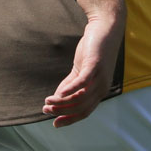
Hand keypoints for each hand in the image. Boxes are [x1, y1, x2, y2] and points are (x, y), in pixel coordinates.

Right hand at [43, 0, 125, 127]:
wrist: (105, 26)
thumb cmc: (93, 48)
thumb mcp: (80, 69)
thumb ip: (70, 83)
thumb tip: (57, 98)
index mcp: (99, 90)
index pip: (84, 111)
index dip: (69, 119)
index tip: (54, 123)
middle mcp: (102, 87)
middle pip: (81, 107)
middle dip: (62, 111)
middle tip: (46, 110)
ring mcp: (100, 77)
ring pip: (80, 98)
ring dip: (62, 102)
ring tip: (47, 102)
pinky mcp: (95, 65)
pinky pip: (82, 82)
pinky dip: (70, 90)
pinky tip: (58, 94)